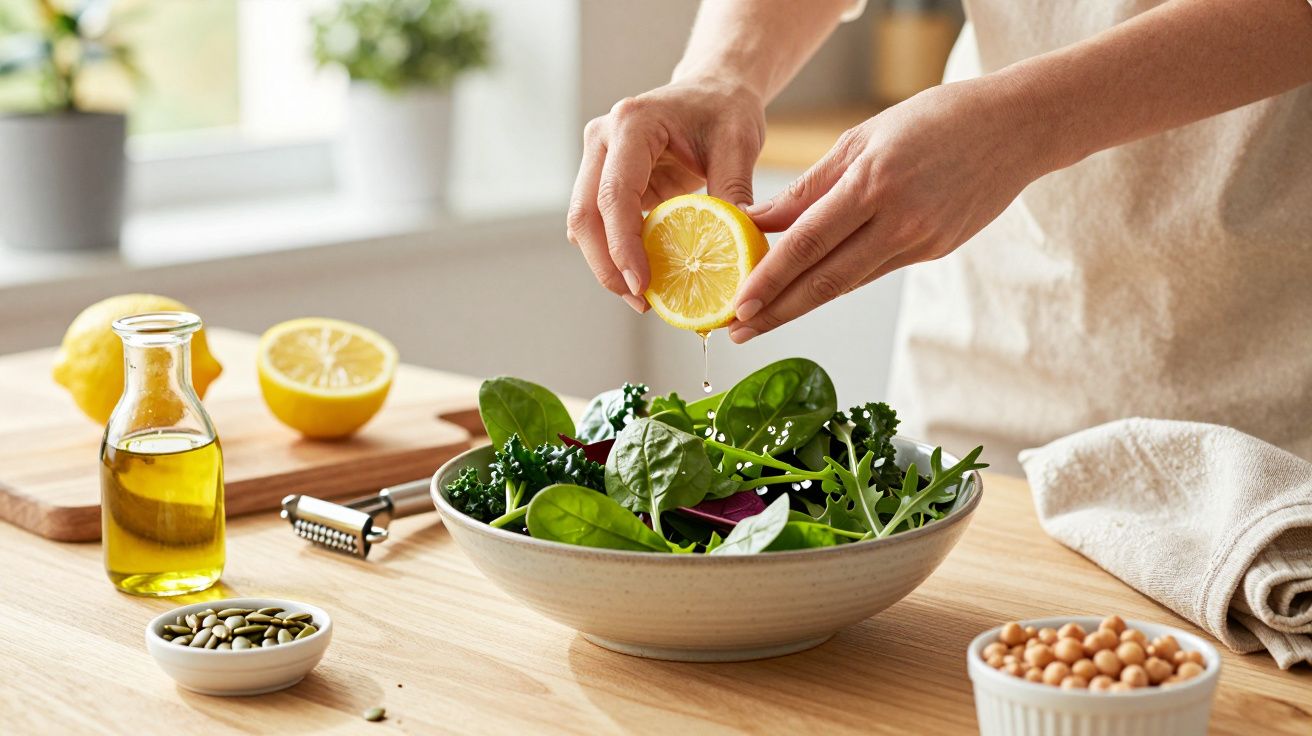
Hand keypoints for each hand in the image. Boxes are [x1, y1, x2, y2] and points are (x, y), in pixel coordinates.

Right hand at [567, 79, 765, 312]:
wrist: (713, 90)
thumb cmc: (725, 110)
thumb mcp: (739, 145)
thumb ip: (734, 192)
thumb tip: (738, 248)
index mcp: (631, 124)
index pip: (615, 194)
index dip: (622, 245)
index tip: (640, 285)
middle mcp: (603, 139)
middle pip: (585, 215)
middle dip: (607, 266)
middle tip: (641, 302)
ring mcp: (598, 160)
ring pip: (583, 225)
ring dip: (606, 265)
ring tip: (643, 297)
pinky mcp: (604, 181)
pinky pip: (599, 225)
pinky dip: (616, 254)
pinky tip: (644, 277)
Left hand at [728, 78, 1051, 342]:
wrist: (1016, 127)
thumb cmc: (933, 119)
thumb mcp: (862, 137)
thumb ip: (810, 186)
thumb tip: (760, 220)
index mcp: (873, 184)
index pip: (808, 243)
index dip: (769, 279)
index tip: (737, 304)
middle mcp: (898, 221)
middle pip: (825, 281)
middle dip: (776, 311)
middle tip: (736, 331)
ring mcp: (921, 241)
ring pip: (849, 283)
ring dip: (801, 305)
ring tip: (761, 319)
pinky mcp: (936, 251)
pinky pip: (875, 271)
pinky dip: (839, 282)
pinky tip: (809, 292)